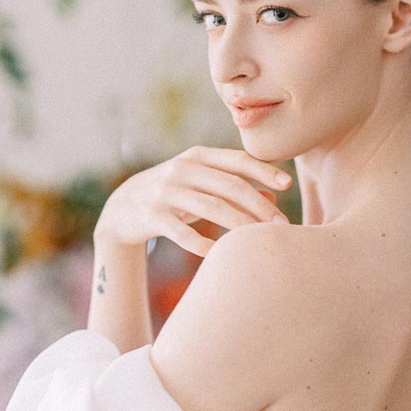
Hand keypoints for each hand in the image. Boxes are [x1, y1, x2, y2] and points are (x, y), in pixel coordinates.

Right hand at [95, 144, 292, 256]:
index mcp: (197, 157)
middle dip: (258, 205)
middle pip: (229, 186)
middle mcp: (182, 170)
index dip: (263, 171)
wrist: (122, 206)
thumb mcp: (201, 184)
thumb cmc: (174, 195)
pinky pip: (181, 232)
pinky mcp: (152, 216)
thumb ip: (233, 188)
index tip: (288, 184)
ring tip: (258, 239)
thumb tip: (273, 199)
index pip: (237, 160)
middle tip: (281, 225)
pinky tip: (219, 253)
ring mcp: (165, 192)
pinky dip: (201, 243)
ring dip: (238, 225)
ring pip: (210, 207)